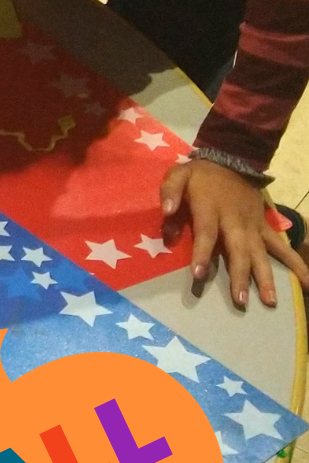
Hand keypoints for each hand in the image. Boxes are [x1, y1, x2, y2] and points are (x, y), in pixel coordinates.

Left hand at [162, 158, 308, 308]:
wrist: (232, 161)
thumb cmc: (200, 174)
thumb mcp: (178, 175)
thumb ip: (170, 192)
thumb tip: (166, 211)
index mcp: (211, 208)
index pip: (207, 233)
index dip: (202, 253)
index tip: (198, 274)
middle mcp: (235, 220)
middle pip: (239, 250)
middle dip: (240, 275)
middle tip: (240, 300)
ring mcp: (253, 226)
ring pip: (262, 253)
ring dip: (267, 277)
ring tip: (270, 301)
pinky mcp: (264, 228)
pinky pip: (281, 247)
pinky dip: (296, 263)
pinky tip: (306, 282)